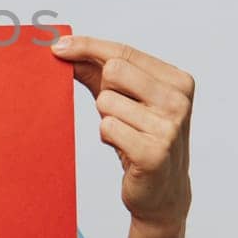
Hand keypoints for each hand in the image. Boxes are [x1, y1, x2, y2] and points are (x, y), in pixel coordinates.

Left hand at [50, 36, 193, 229]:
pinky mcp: (153, 153)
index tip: (59, 46)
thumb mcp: (123, 98)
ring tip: (126, 135)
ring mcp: (169, 127)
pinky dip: (107, 137)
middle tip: (119, 113)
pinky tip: (125, 149)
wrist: (163, 191)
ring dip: (107, 118)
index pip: (124, 52)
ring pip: (106, 101)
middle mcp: (179, 100)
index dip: (87, 46)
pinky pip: (107, 127)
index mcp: (178, 80)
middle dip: (104, 90)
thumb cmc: (141, 137)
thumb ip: (96, 70)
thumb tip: (63, 47)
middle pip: (114, 70)